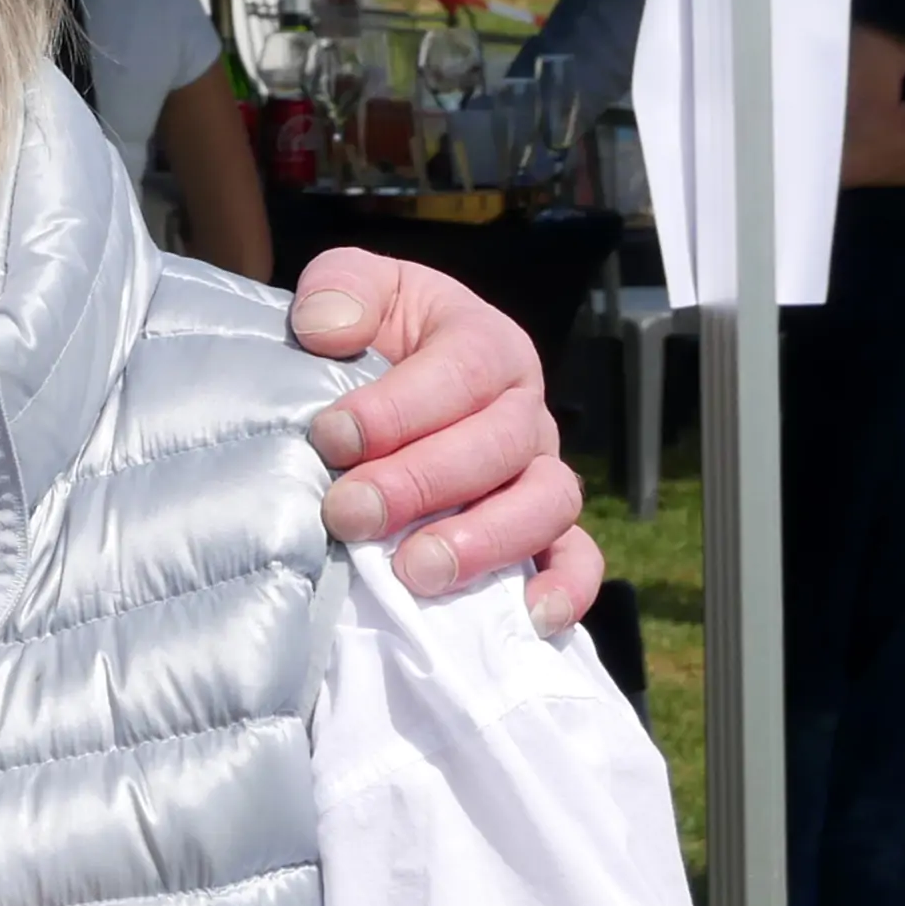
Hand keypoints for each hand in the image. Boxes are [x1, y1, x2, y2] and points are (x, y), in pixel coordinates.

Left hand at [290, 248, 597, 632]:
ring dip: (484, 540)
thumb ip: (340, 289)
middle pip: (497, 445)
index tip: (331, 437)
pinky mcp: (543, 528)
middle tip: (348, 512)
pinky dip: (566, 586)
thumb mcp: (352, 288)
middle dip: (420, 483)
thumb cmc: (368, 334)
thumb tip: (327, 330)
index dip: (399, 408)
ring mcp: (539, 471)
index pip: (460, 371)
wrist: (375, 378)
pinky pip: (578, 557)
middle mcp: (523, 409)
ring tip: (414, 571)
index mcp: (485, 343)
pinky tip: (529, 617)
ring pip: (545, 504)